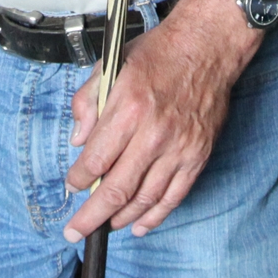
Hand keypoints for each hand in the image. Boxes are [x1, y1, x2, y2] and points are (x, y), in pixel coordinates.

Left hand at [63, 0, 256, 239]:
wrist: (207, 46)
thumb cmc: (158, 53)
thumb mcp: (110, 66)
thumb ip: (87, 102)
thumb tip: (78, 140)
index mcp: (127, 108)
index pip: (95, 160)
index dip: (78, 180)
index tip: (70, 186)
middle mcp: (153, 133)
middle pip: (116, 189)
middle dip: (90, 216)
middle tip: (74, 231)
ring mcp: (178, 148)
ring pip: (144, 199)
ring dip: (120, 219)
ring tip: (104, 227)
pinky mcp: (197, 156)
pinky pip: (174, 197)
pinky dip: (155, 217)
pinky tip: (139, 227)